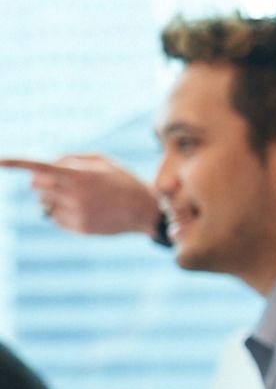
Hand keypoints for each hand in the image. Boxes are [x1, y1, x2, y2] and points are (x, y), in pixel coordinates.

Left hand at [0, 155, 160, 236]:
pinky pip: (55, 219)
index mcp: (80, 175)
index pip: (40, 167)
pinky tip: (84, 211)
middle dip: (40, 182)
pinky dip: (61, 213)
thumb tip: (47, 165)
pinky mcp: (79, 228)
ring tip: (79, 198)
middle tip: (57, 182)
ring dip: (53, 199)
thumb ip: (71, 159)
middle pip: (36, 186)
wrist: (145, 210)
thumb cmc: (122, 181)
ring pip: (45, 204)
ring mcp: (77, 214)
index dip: (16, 163)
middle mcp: (75, 195)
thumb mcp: (102, 161)